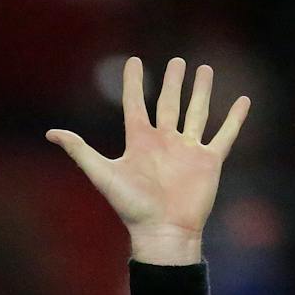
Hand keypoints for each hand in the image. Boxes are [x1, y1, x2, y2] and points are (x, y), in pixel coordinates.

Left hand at [47, 56, 250, 260]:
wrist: (162, 232)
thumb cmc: (131, 207)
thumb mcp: (102, 174)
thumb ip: (80, 151)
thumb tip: (50, 133)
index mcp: (140, 142)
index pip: (136, 105)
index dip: (133, 83)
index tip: (133, 61)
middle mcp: (165, 142)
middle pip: (169, 103)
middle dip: (173, 82)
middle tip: (176, 61)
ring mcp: (188, 150)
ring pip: (197, 112)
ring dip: (201, 92)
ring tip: (204, 69)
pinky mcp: (209, 161)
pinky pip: (225, 135)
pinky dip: (235, 119)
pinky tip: (243, 102)